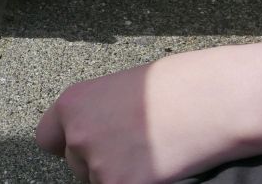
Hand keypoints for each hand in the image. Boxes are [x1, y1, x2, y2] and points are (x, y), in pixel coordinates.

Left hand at [36, 53, 256, 182]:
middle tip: (137, 147)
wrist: (214, 99)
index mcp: (72, 104)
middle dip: (100, 163)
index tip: (88, 146)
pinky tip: (161, 168)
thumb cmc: (177, 88)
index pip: (47, 139)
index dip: (69, 145)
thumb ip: (94, 115)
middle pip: (76, 166)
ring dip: (121, 175)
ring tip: (154, 152)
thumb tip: (84, 139)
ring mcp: (98, 163)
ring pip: (99, 181)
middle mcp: (77, 134)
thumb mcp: (122, 90)